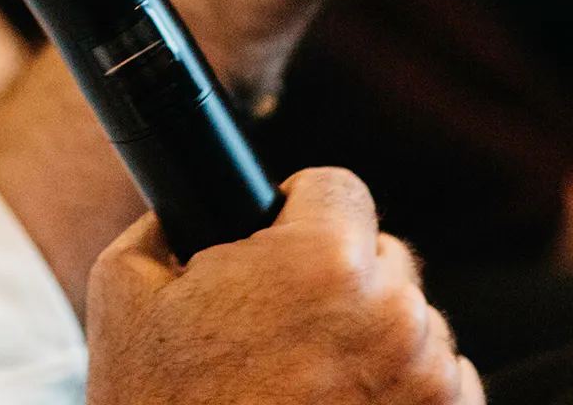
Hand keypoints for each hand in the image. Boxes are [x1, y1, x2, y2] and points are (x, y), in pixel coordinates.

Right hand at [87, 167, 479, 404]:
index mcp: (320, 261)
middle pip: (385, 257)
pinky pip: (447, 388)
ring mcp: (430, 388)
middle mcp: (393, 319)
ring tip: (310, 378)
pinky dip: (405, 394)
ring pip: (417, 324)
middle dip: (340, 278)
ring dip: (376, 339)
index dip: (298, 209)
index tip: (277, 241)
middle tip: (284, 323)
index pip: (340, 188)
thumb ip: (169, 223)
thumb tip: (187, 205)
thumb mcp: (125, 285)